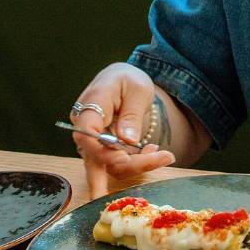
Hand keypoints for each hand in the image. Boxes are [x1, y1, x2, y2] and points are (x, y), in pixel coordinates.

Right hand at [72, 63, 175, 197]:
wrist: (124, 81)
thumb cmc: (129, 80)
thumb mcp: (138, 90)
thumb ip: (132, 115)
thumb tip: (128, 141)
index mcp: (91, 105)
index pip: (85, 134)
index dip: (101, 151)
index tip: (125, 158)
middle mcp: (86, 127)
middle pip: (95, 157)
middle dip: (124, 169)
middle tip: (155, 166)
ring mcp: (93, 141)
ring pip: (108, 165)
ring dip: (137, 166)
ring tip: (164, 155)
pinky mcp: (103, 150)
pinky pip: (117, 164)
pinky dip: (137, 163)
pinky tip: (153, 152)